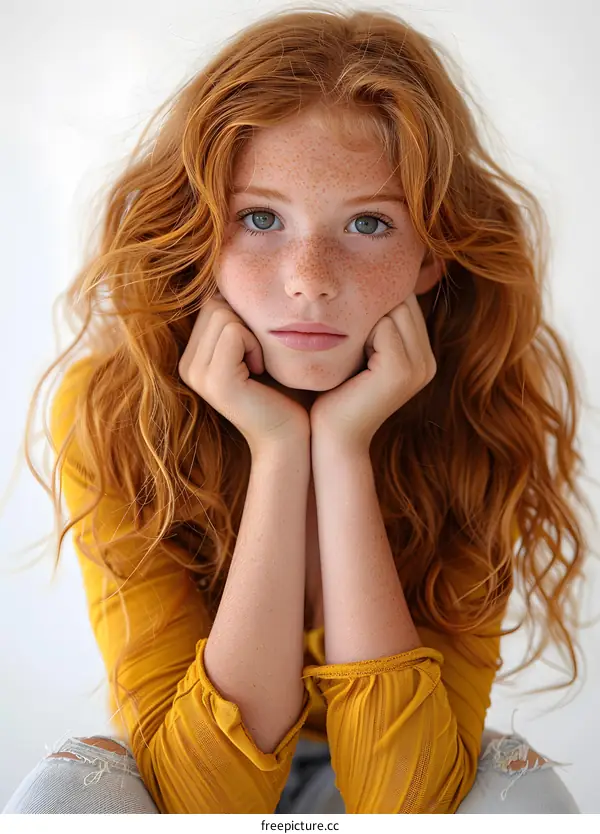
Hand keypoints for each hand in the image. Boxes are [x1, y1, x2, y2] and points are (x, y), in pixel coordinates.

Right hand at [178, 291, 309, 452]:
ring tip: (261, 366)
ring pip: (223, 314)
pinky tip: (261, 371)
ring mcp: (196, 374)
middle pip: (214, 304)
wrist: (292, 435)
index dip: (241, 316)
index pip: (210, 303)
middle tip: (261, 358)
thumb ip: (241, 320)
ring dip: (253, 334)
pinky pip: (234, 332)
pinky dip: (255, 344)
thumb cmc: (284, 391)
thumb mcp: (257, 348)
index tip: (257, 349)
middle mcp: (187, 365)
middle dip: (246, 322)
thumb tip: (235, 273)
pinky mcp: (215, 380)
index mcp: (193, 356)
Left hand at [309, 293, 436, 448]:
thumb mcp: (358, 355)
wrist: (331, 436)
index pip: (405, 301)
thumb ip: (372, 327)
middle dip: (369, 310)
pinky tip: (349, 361)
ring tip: (349, 354)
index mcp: (422, 357)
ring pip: (394, 308)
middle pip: (402, 301)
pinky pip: (384, 325)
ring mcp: (420, 366)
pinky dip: (360, 335)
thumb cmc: (335, 393)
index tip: (349, 334)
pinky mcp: (402, 370)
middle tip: (346, 344)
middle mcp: (428, 362)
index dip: (372, 307)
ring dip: (363, 322)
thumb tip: (364, 283)